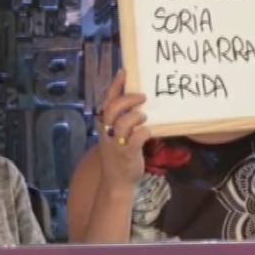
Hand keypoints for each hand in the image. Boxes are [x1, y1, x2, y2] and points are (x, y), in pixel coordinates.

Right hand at [96, 69, 151, 190]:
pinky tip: (149, 132)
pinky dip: (144, 132)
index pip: (107, 101)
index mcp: (104, 126)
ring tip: (144, 116)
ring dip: (136, 116)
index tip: (124, 72)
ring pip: (123, 122)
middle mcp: (107, 133)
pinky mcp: (127, 154)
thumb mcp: (116, 136)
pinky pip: (136, 138)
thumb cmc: (120, 157)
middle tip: (142, 97)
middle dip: (128, 99)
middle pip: (113, 109)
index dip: (115, 86)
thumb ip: (122, 121)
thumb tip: (137, 103)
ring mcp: (116, 144)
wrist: (117, 182)